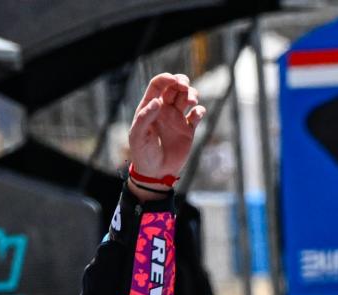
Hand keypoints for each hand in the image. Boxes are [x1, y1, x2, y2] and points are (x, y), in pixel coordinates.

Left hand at [125, 73, 204, 196]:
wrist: (155, 174)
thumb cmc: (142, 155)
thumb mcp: (138, 136)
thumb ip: (145, 118)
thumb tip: (157, 101)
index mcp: (149, 108)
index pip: (158, 85)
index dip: (166, 78)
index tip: (173, 80)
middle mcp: (164, 110)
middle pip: (175, 86)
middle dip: (182, 81)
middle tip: (185, 87)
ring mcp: (176, 118)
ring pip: (188, 96)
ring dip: (192, 94)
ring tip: (191, 102)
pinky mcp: (188, 129)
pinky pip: (197, 113)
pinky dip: (200, 110)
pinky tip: (195, 116)